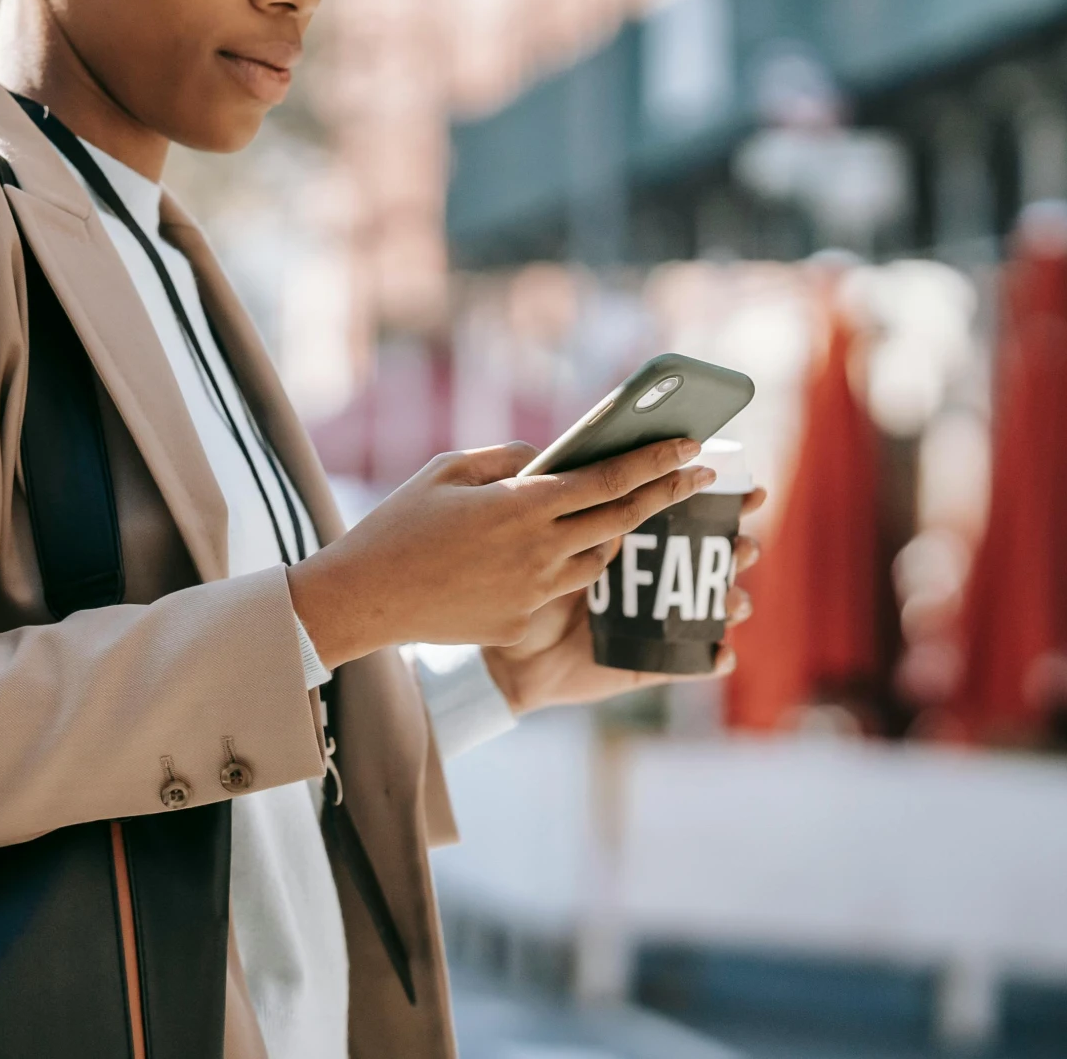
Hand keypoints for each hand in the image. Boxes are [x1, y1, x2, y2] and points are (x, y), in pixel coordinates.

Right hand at [287, 438, 715, 670]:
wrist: (366, 598)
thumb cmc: (400, 524)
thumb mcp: (448, 470)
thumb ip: (506, 458)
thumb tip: (547, 459)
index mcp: (522, 505)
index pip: (609, 479)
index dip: (656, 462)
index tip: (692, 447)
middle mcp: (539, 549)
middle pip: (622, 518)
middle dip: (668, 494)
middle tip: (700, 476)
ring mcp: (535, 590)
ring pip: (599, 558)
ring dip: (617, 533)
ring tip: (624, 513)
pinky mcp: (523, 621)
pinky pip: (564, 588)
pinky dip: (571, 565)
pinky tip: (563, 552)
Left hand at [481, 491, 766, 713]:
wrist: (503, 649)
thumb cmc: (521, 584)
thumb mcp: (551, 543)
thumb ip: (584, 516)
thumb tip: (620, 489)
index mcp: (635, 543)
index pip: (689, 516)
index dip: (726, 502)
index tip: (752, 488)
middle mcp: (653, 581)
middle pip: (712, 560)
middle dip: (740, 549)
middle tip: (747, 544)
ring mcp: (654, 623)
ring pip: (709, 610)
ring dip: (732, 601)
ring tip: (735, 598)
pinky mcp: (647, 663)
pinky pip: (688, 663)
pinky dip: (713, 659)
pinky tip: (722, 653)